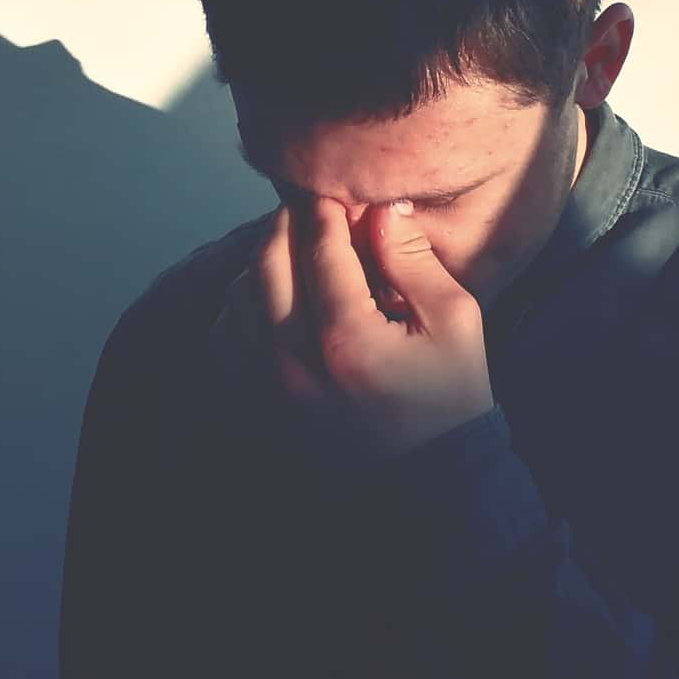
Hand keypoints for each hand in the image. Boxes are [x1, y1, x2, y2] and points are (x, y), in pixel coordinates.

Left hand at [254, 196, 494, 461]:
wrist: (429, 485)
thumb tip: (382, 207)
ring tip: (293, 257)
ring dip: (262, 266)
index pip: (320, 246)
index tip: (332, 192)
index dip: (324, 208)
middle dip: (286, 227)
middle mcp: (294, 361)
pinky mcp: (256, 408)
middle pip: (267, 264)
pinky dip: (241, 312)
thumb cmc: (451, 398)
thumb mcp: (455, 322)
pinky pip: (223, 341)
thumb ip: (415, 259)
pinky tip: (272, 306)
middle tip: (307, 212)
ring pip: (238, 297)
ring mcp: (266, 389)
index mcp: (348, 337)